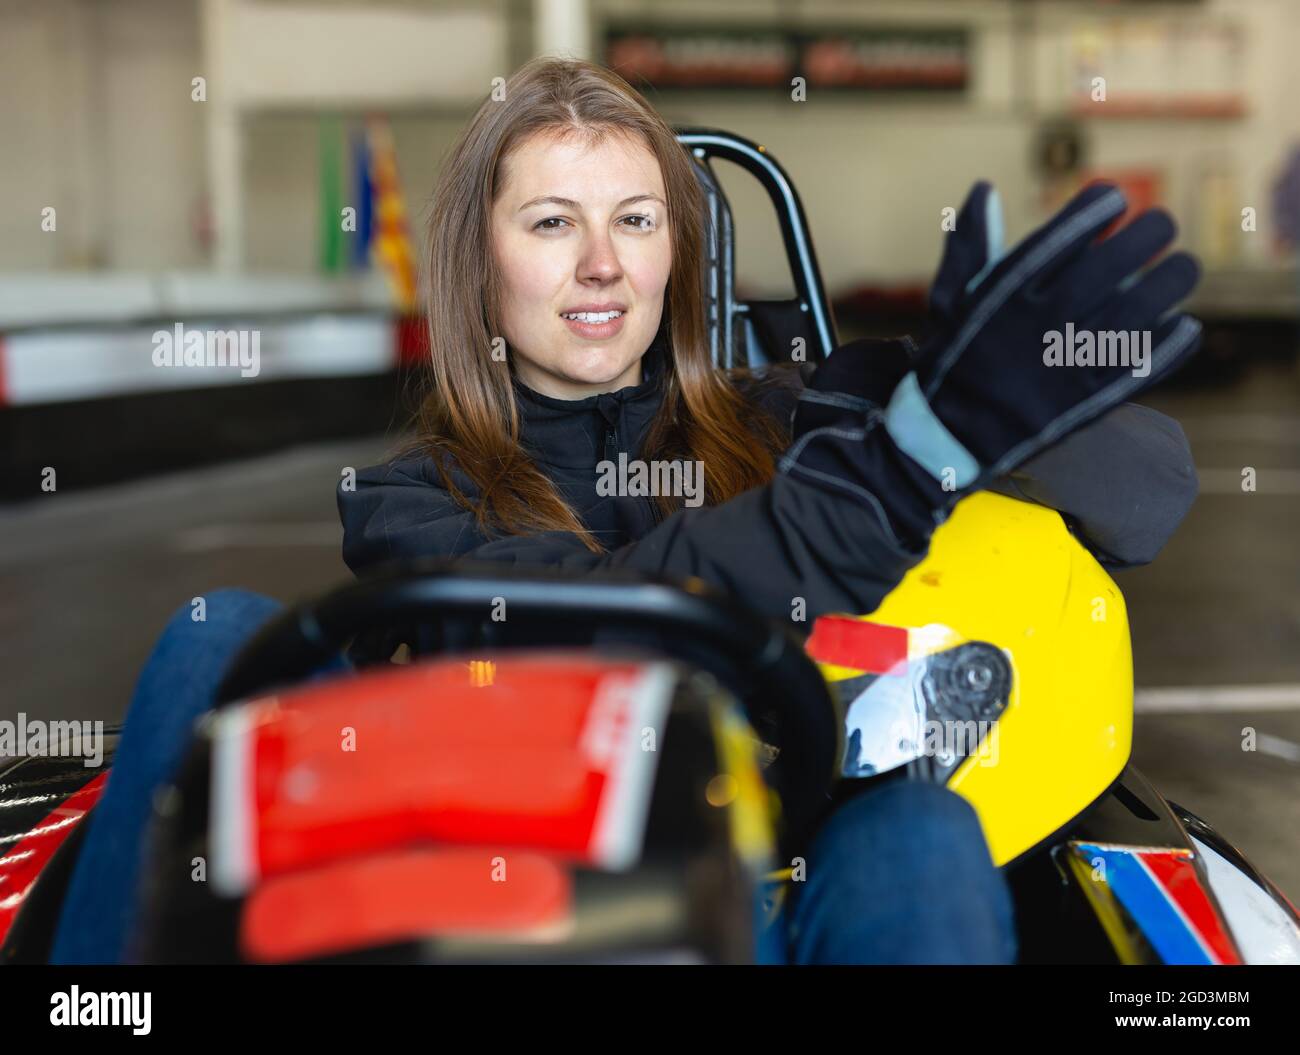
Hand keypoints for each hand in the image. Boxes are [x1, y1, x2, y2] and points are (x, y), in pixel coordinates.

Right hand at [889, 180, 1200, 492]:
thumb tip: (984, 190)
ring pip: (1135, 311)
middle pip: (1109, 267)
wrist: (946, 439)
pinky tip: (1183, 324)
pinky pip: (1139, 366)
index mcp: (1002, 297)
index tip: (1114, 199)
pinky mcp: (1083, 403)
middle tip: (1163, 225)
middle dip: (1146, 235)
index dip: (1096, 209)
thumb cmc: (951, 361)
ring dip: (1170, 283)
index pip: (1061, 237)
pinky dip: (1169, 343)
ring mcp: (1063, 365)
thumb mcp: (948, 303)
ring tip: (1184, 268)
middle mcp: (1036, 325)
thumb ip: (969, 248)